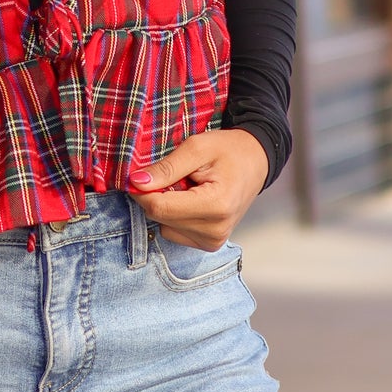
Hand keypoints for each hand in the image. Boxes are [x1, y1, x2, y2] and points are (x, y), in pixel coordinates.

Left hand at [127, 128, 268, 249]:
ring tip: (189, 186)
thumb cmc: (228, 150)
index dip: (142, 191)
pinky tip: (192, 199)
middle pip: (161, 218)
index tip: (138, 175)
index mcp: (216, 206)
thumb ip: (166, 168)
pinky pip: (175, 232)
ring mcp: (214, 241)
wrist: (256, 161)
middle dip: (157, 195)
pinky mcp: (210, 244)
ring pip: (165, 226)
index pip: (160, 208)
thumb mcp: (197, 147)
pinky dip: (176, 215)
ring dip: (168, 206)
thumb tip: (136, 183)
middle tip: (175, 175)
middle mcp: (216, 230)